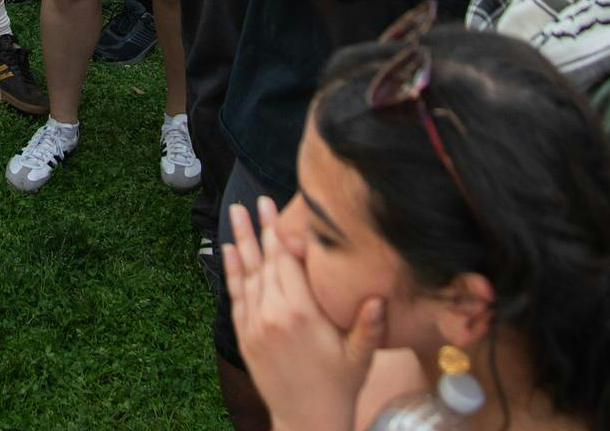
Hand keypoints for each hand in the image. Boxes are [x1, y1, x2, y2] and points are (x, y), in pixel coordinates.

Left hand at [226, 197, 385, 429]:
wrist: (306, 422)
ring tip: (236, 212)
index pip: (289, 262)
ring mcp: (255, 325)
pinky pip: (235, 296)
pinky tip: (229, 251)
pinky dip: (232, 272)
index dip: (284, 234)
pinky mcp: (245, 336)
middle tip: (259, 200)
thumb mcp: (359, 357)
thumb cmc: (338, 387)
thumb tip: (379, 298)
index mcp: (302, 314)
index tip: (280, 208)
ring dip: (242, 241)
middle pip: (267, 261)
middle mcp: (274, 314)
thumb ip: (368, 326)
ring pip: (247, 274)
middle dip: (263, 228)